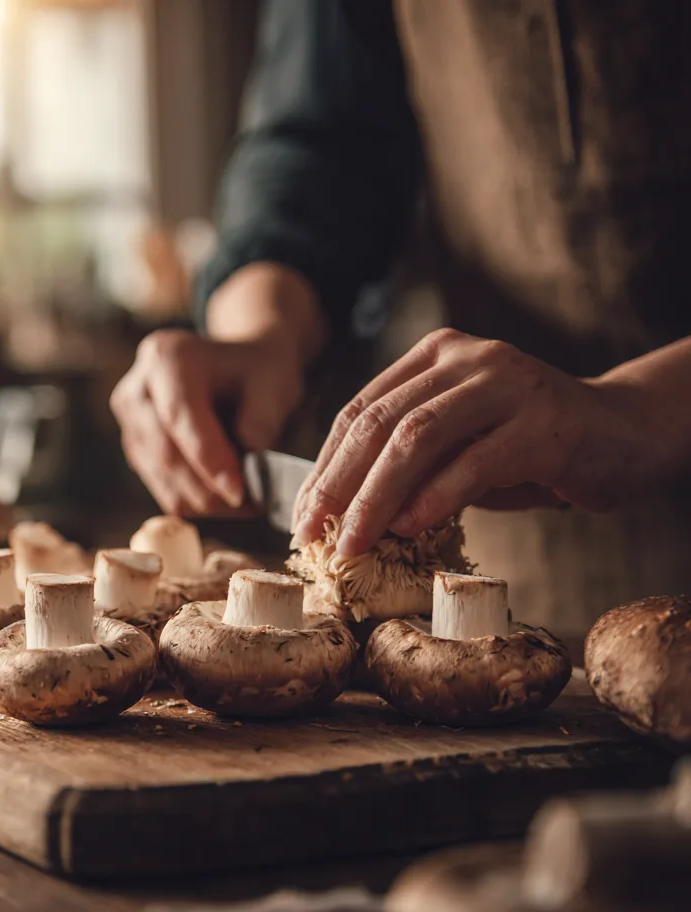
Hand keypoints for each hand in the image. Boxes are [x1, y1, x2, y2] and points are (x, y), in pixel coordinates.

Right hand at [110, 329, 305, 515]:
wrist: (236, 369)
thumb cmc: (255, 372)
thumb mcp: (274, 380)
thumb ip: (263, 414)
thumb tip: (251, 454)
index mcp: (167, 358)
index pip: (179, 416)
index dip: (208, 458)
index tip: (238, 492)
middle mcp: (138, 389)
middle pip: (166, 453)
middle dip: (209, 489)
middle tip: (251, 505)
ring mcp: (130, 423)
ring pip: (163, 479)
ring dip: (205, 501)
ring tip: (246, 502)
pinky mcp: (135, 450)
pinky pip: (162, 489)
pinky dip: (196, 502)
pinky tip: (225, 497)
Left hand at [291, 328, 661, 556]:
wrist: (624, 434)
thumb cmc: (527, 448)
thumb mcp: (456, 447)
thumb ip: (407, 464)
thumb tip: (339, 513)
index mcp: (435, 355)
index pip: (360, 410)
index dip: (325, 466)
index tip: (301, 514)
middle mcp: (467, 357)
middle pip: (379, 423)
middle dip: (339, 484)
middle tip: (313, 533)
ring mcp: (506, 383)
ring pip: (416, 438)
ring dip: (375, 497)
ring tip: (352, 541)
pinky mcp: (543, 422)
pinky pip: (473, 462)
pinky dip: (434, 498)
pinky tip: (408, 528)